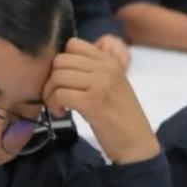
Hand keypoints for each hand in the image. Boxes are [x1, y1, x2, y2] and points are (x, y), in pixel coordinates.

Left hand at [45, 37, 158, 164]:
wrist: (136, 142)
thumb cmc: (120, 117)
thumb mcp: (111, 85)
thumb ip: (92, 71)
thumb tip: (61, 63)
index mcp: (109, 61)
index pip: (73, 44)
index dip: (62, 62)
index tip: (65, 80)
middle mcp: (105, 68)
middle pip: (60, 61)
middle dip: (51, 80)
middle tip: (56, 97)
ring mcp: (100, 84)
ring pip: (57, 77)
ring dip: (51, 94)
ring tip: (59, 107)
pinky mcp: (92, 103)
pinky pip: (60, 95)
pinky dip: (55, 105)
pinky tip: (63, 114)